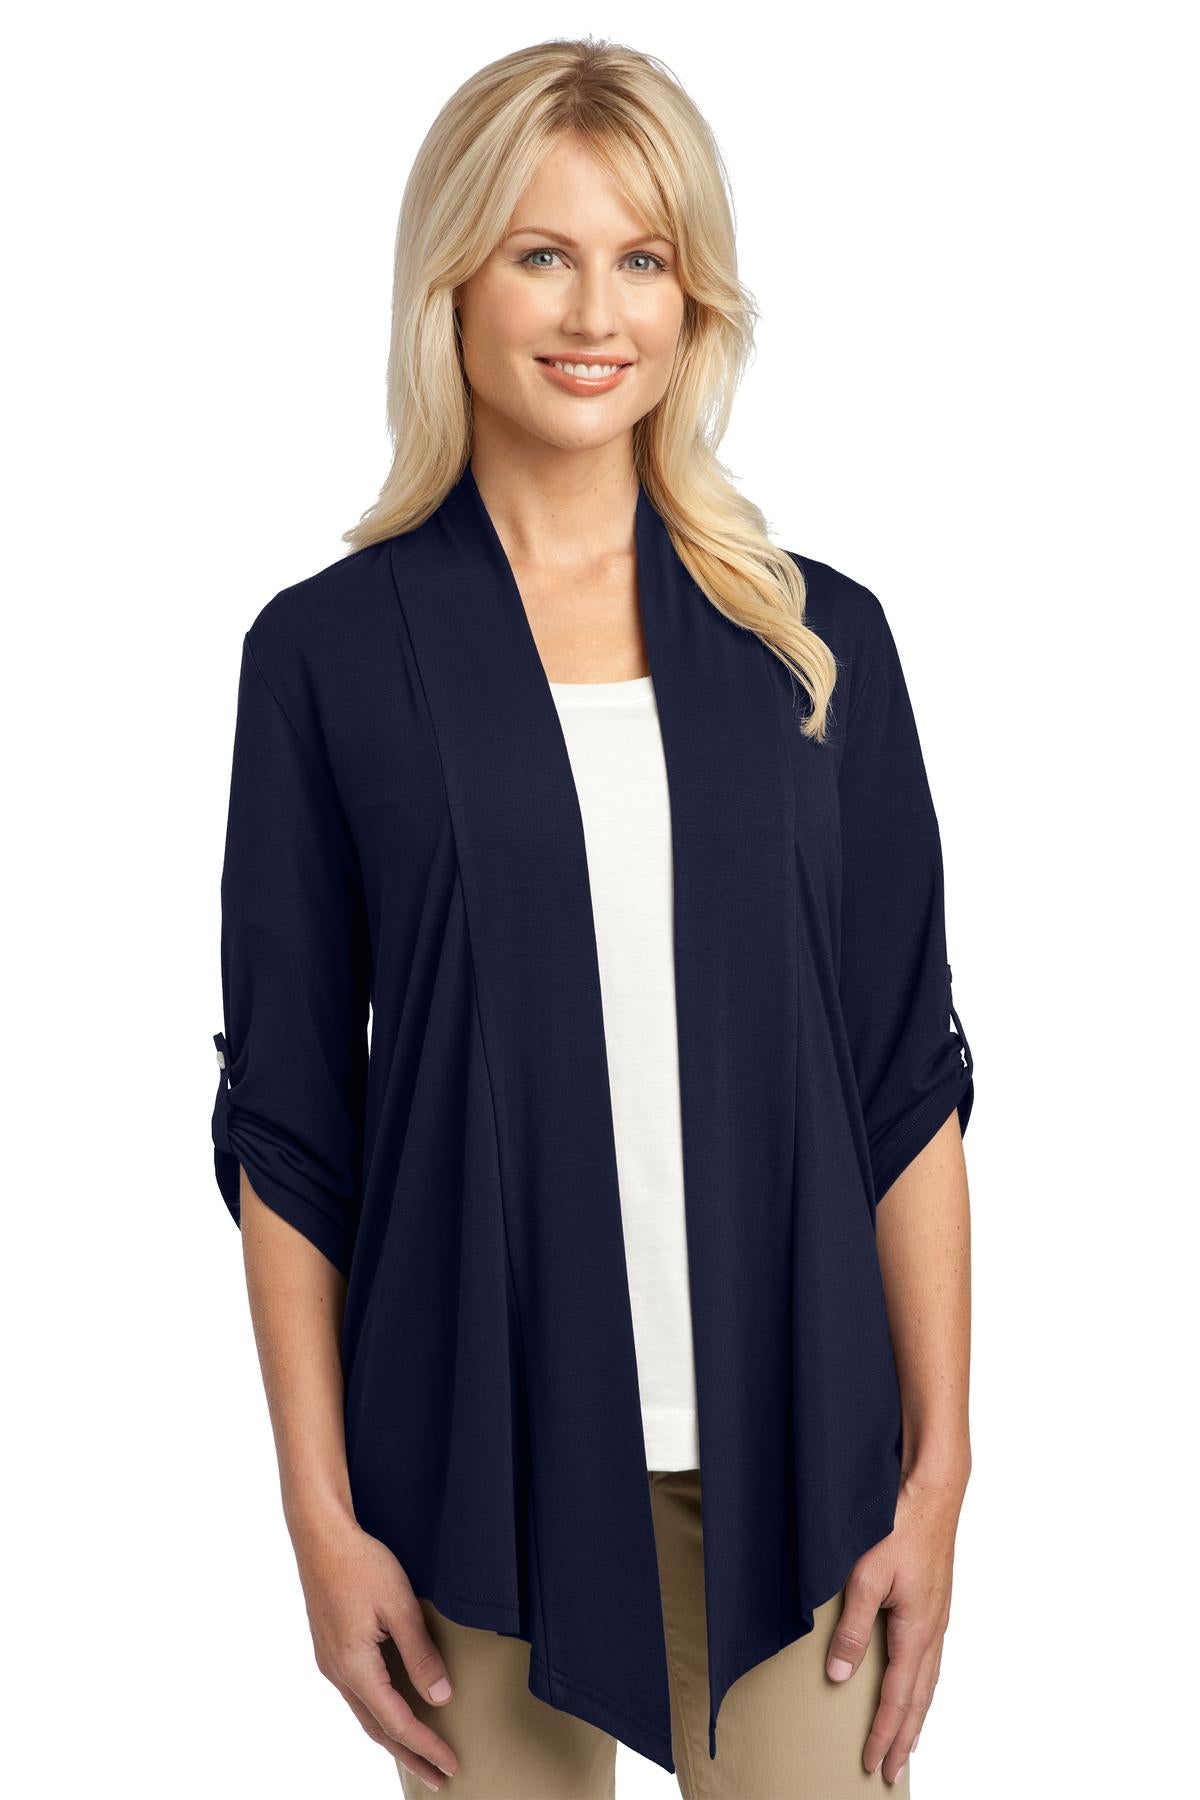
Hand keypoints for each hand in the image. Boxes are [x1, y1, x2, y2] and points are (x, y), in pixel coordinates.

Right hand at [292, 1510, 459, 1790]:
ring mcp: (330, 1661)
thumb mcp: (400, 1607)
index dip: (425, 1746)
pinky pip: (357, 1694)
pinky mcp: (330, 1648)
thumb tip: (440, 1698)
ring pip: (365, 1713)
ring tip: (418, 1754)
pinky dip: (378, 1713)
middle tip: (437, 1778)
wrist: (321, 1536)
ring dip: (393, 1737)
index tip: (449, 1764)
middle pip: (377, 1728)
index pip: (396, 1722)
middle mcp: (338, 1672)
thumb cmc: (361, 1563)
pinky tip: (390, 1712)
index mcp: (355, 1667)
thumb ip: (420, 1655)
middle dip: (409, 1755)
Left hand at [825, 1465, 965, 1783]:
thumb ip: (853, 1628)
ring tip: (906, 1740)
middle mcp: (933, 1629)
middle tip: (892, 1771)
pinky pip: (930, 1657)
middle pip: (920, 1699)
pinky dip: (922, 1683)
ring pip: (928, 1680)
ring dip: (915, 1714)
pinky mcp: (935, 1601)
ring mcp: (937, 1615)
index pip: (899, 1697)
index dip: (884, 1733)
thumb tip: (841, 1674)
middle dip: (904, 1737)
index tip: (874, 1763)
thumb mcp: (867, 1577)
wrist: (933, 1491)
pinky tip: (916, 1682)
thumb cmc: (900, 1526)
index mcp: (917, 1630)